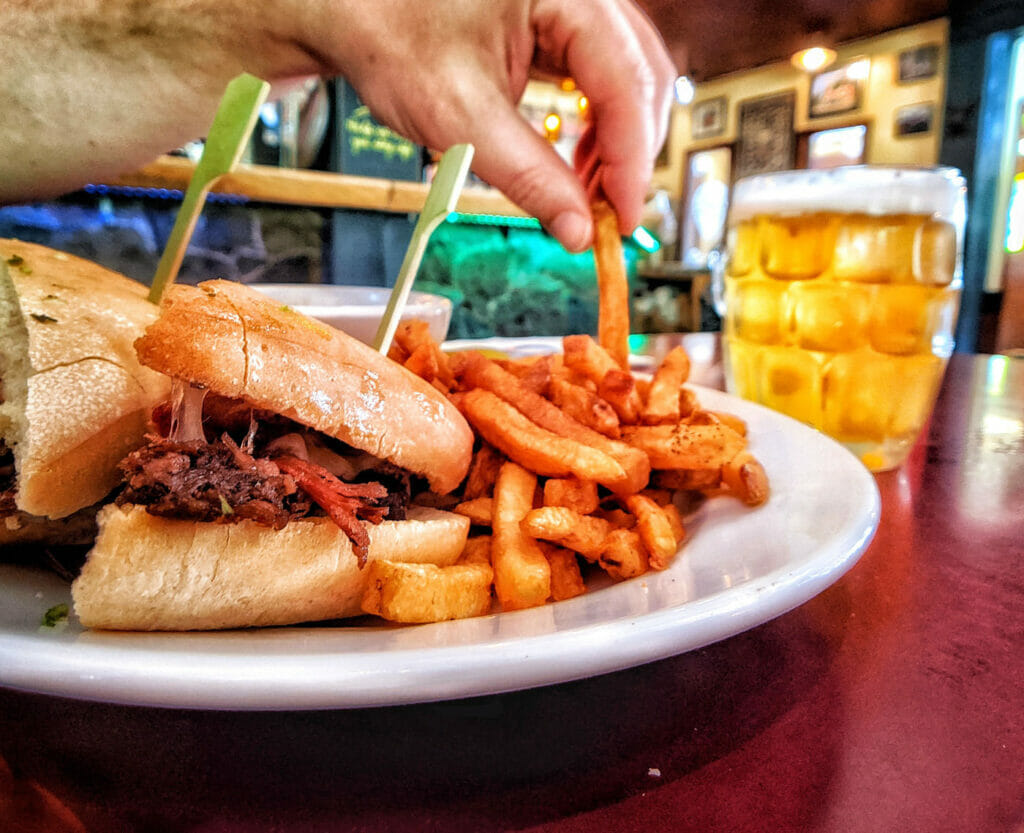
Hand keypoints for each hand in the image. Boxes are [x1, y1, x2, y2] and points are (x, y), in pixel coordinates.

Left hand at [308, 0, 675, 250]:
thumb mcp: (459, 117)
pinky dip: (594, 126)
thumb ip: (528, 175)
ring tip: (584, 195)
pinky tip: (576, 164)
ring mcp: (570, 4)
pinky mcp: (558, 23)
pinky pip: (598, 76)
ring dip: (613, 143)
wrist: (350, 10)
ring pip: (626, 79)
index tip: (621, 219)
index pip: (626, 80)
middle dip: (627, 153)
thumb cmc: (389, 37)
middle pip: (640, 77)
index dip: (631, 160)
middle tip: (604, 216)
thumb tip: (577, 231)